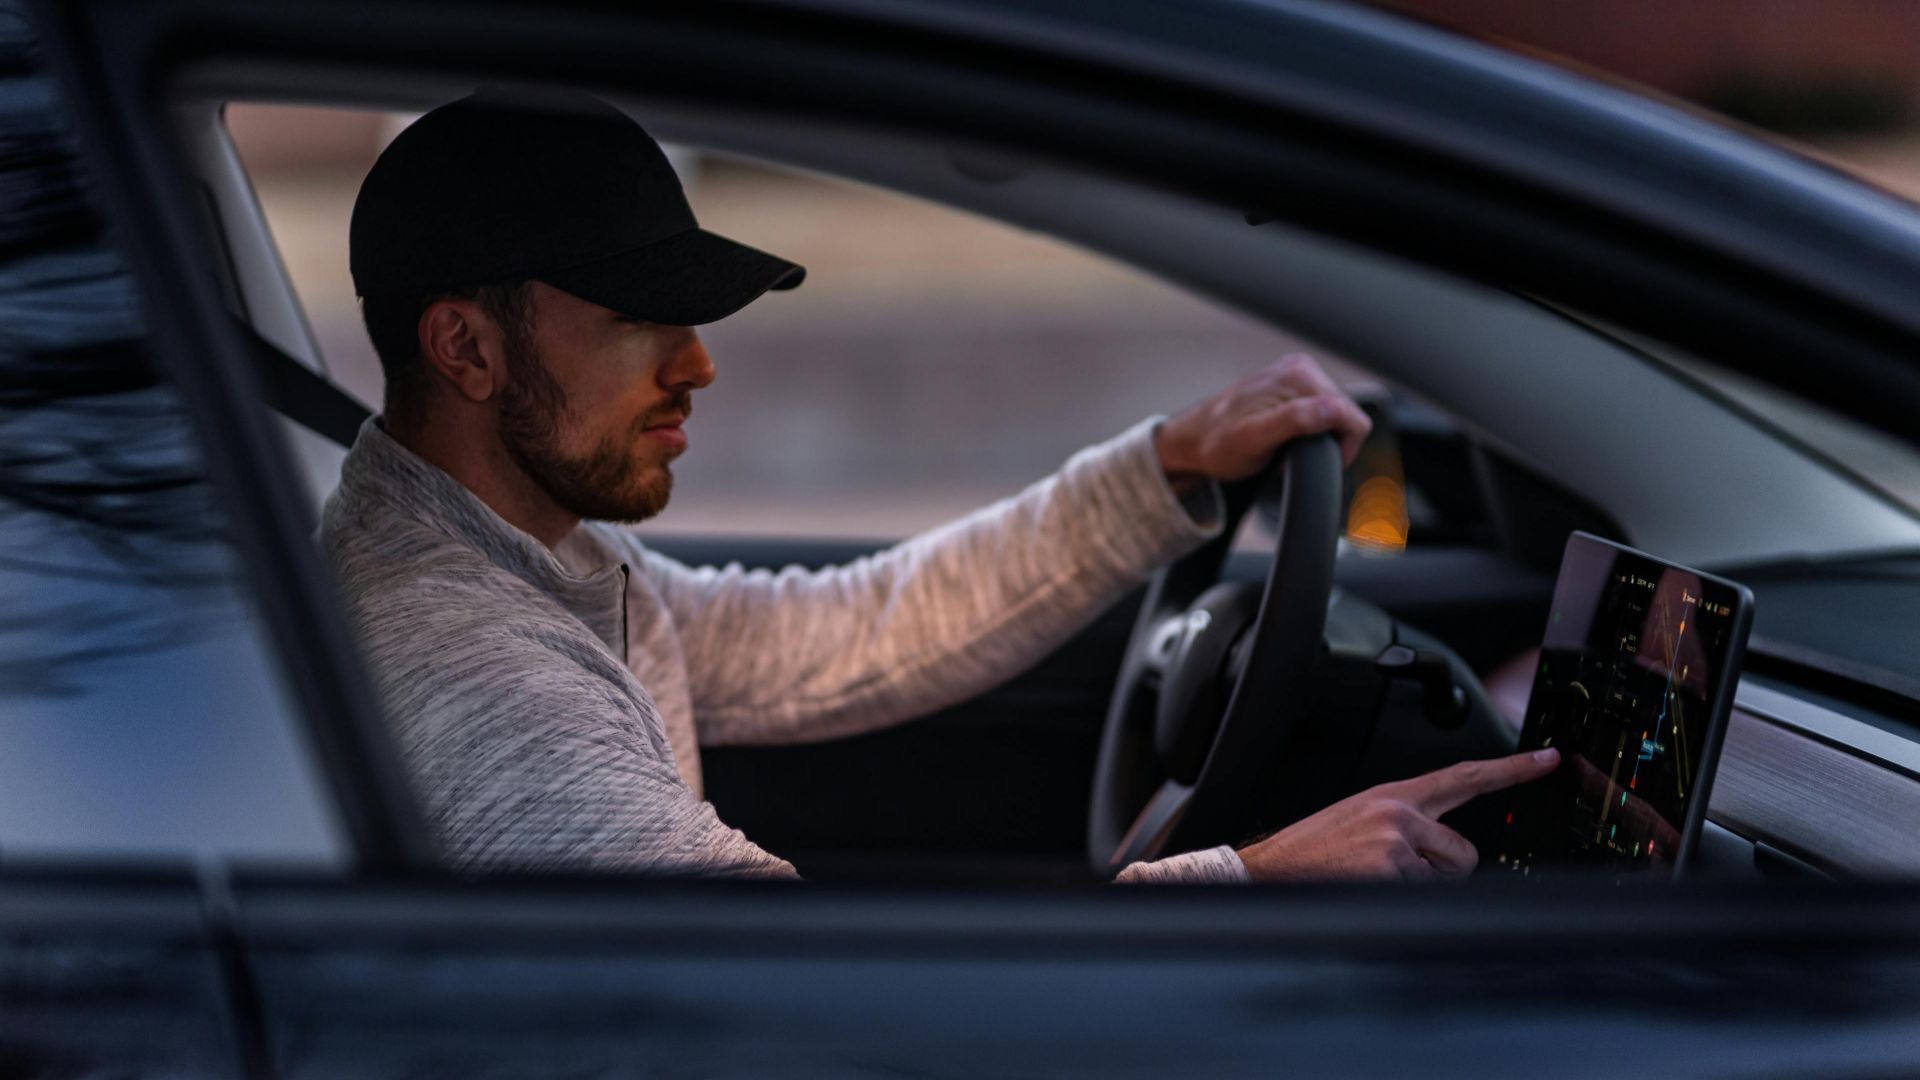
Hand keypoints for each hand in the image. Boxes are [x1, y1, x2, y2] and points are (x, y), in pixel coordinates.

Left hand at [1154, 353, 1372, 494]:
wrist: (1194, 439)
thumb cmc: (1219, 444)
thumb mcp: (1255, 439)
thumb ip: (1296, 421)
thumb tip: (1333, 409)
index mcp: (1300, 376)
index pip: (1353, 418)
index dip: (1340, 449)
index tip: (1307, 461)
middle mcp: (1302, 367)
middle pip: (1346, 415)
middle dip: (1326, 442)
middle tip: (1289, 454)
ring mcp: (1297, 373)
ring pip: (1336, 415)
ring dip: (1318, 437)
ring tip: (1284, 446)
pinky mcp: (1293, 383)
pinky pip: (1322, 410)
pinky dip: (1310, 429)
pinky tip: (1285, 436)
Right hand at [1235, 748, 1560, 881]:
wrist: (1268, 869)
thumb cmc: (1313, 850)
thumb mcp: (1361, 819)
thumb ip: (1406, 823)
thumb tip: (1442, 848)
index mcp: (1394, 795)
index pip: (1464, 776)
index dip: (1511, 769)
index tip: (1548, 759)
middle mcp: (1399, 812)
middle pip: (1464, 852)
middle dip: (1442, 871)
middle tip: (1398, 871)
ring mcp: (1396, 840)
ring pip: (1446, 878)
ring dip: (1418, 887)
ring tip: (1374, 878)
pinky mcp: (1390, 869)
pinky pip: (1422, 897)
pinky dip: (1398, 901)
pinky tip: (1366, 889)